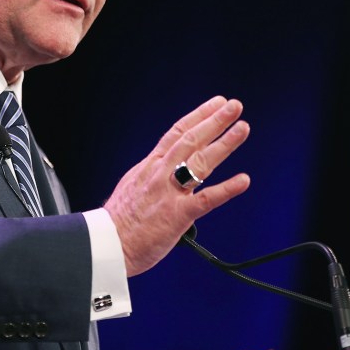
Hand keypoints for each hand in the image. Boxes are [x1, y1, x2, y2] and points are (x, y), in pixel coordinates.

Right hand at [103, 96, 250, 275]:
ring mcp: (169, 193)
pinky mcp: (177, 215)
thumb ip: (152, 174)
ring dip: (224, 144)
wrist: (106, 245)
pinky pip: (206, 199)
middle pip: (191, 140)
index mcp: (149, 166)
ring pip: (200, 162)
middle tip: (234, 106)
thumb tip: (165, 167)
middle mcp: (160, 173)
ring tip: (242, 128)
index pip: (177, 133)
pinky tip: (243, 181)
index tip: (216, 103)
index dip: (198, 116)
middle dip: (214, 120)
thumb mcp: (132, 185)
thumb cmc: (119, 222)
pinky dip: (226, 189)